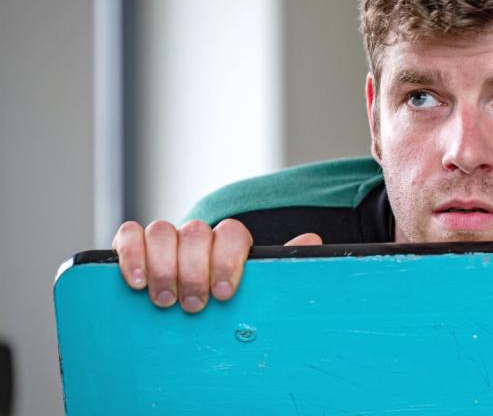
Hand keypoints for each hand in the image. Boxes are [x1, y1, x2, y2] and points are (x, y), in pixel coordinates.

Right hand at [112, 219, 322, 311]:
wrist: (199, 312)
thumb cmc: (230, 301)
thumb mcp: (258, 290)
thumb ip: (282, 266)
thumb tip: (312, 240)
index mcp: (230, 243)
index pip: (232, 232)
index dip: (227, 259)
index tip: (225, 293)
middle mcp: (198, 237)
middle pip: (195, 233)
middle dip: (194, 270)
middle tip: (195, 304)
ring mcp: (167, 241)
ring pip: (161, 231)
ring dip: (163, 267)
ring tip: (166, 300)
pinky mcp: (136, 248)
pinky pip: (129, 235)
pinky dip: (131, 254)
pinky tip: (137, 282)